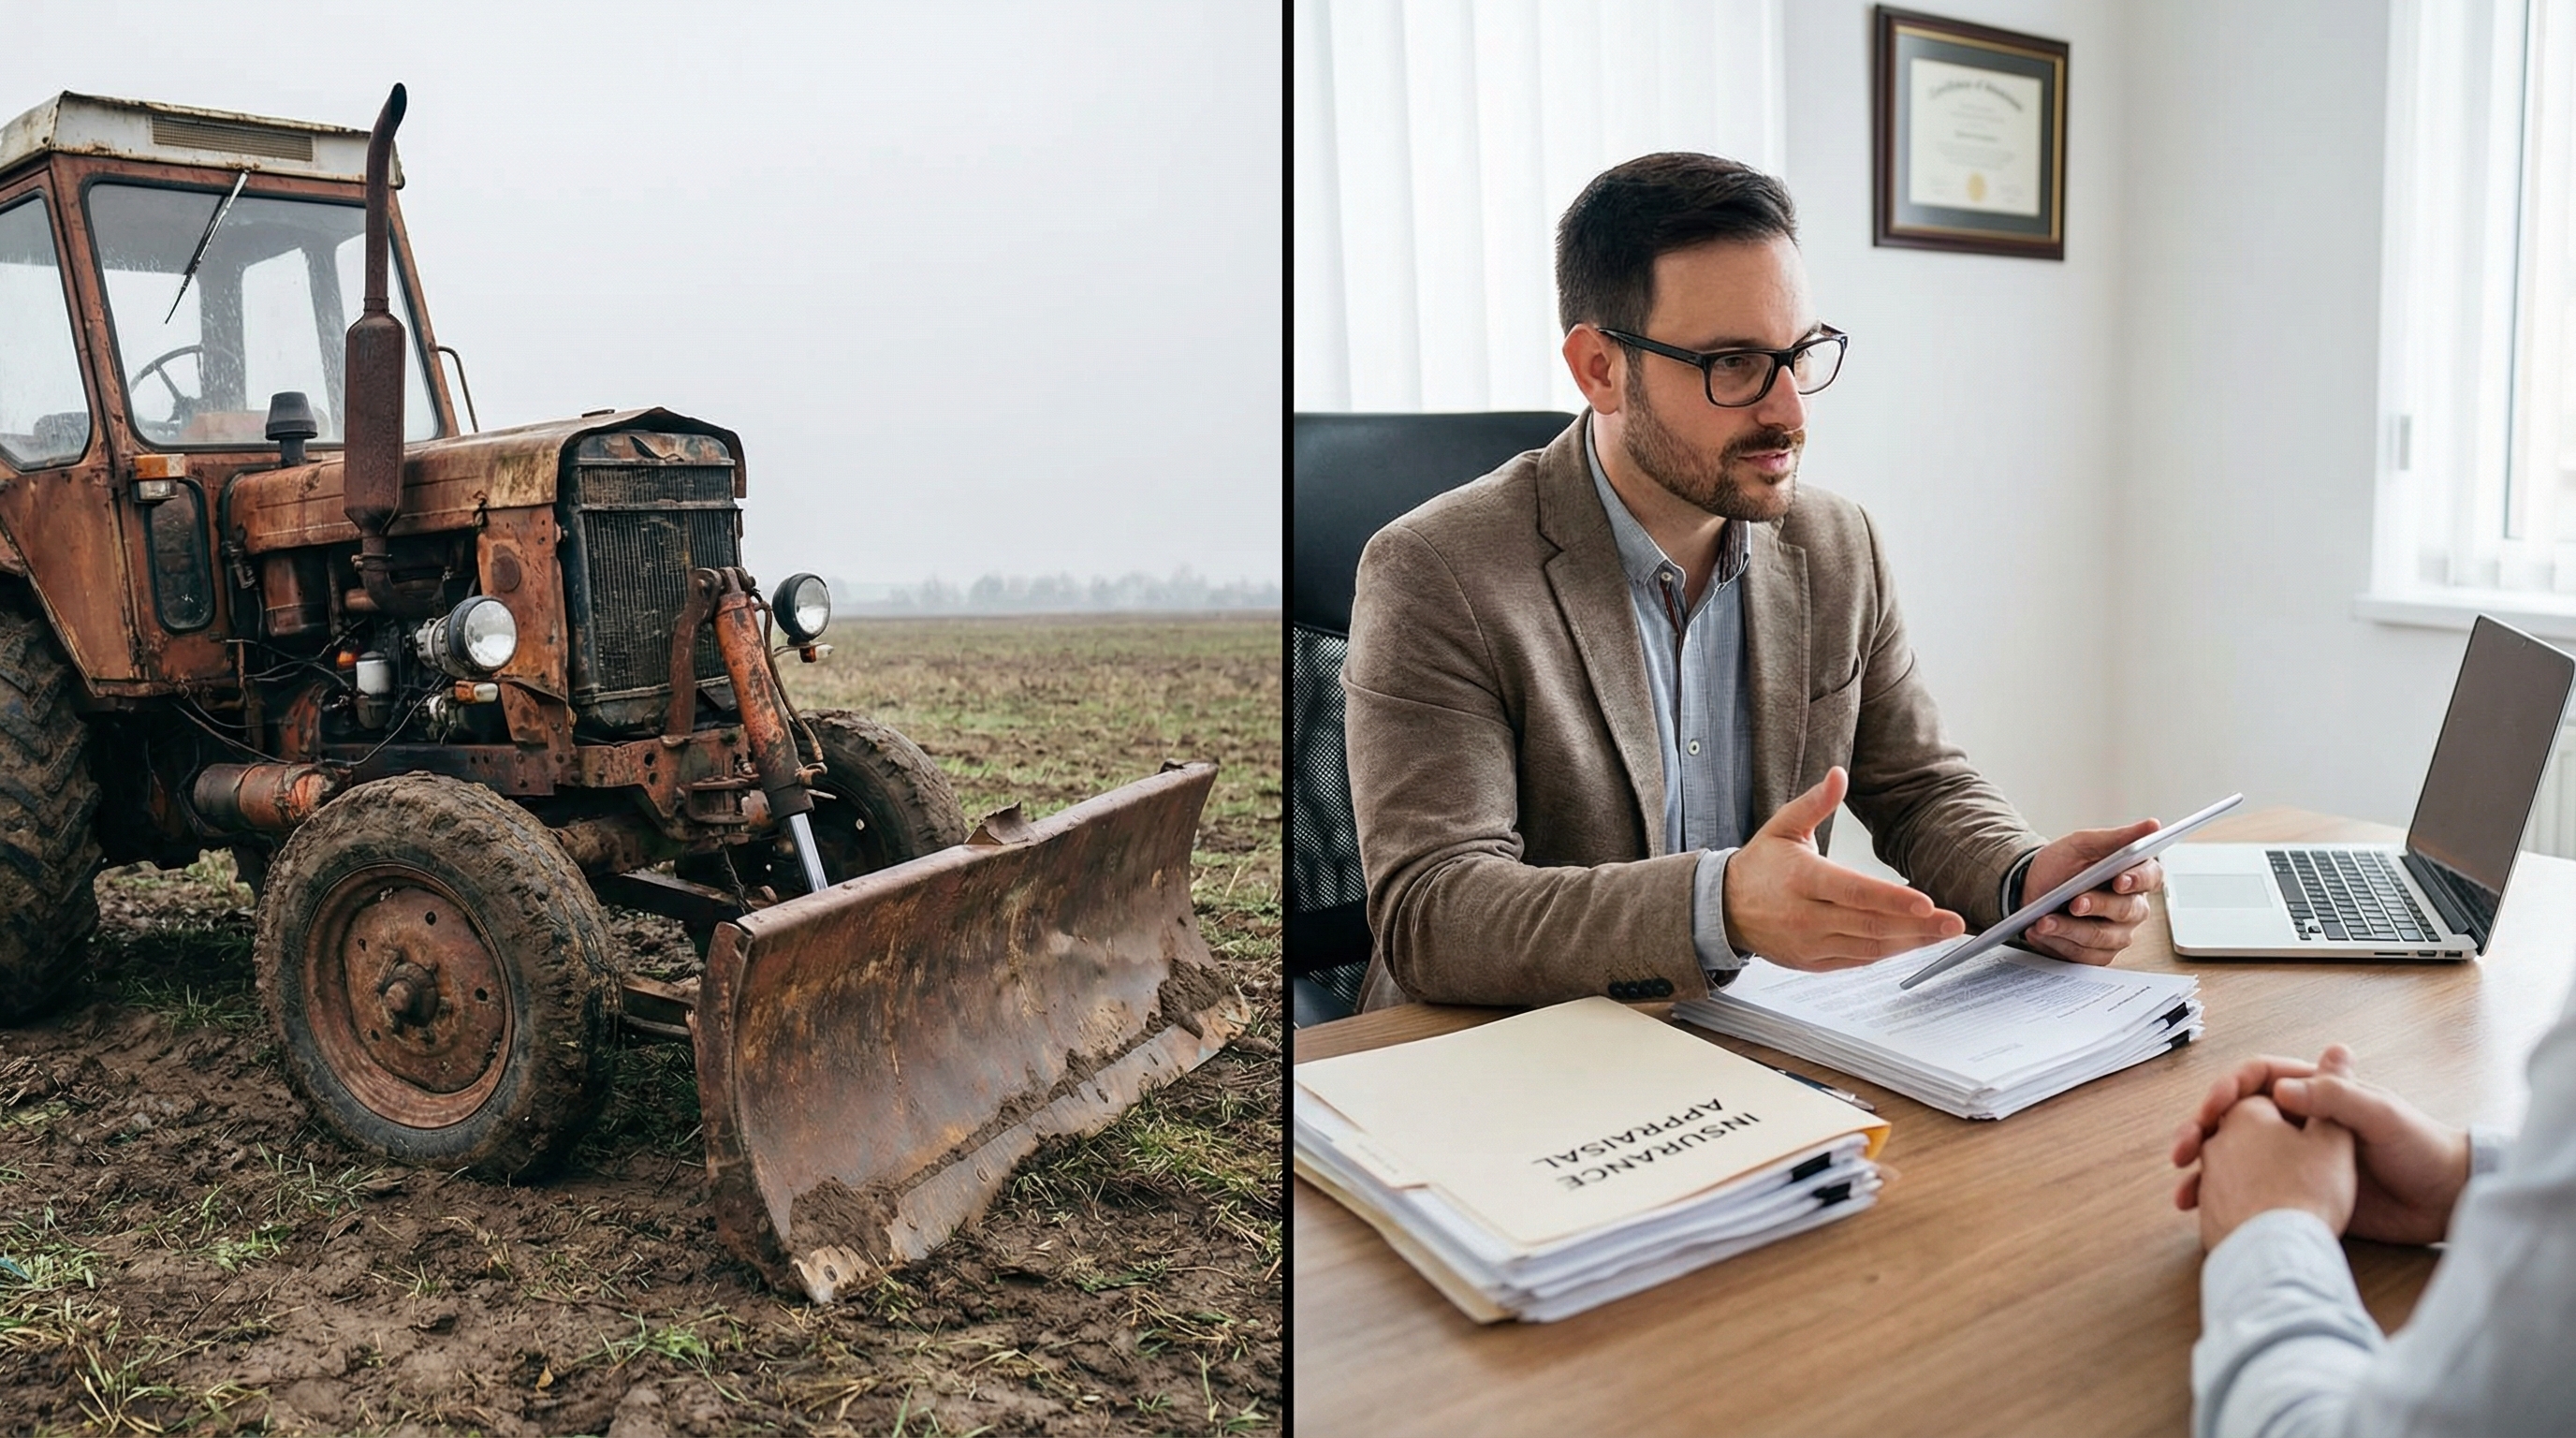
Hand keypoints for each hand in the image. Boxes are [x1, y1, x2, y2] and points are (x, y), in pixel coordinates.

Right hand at [1724, 767, 1965, 970]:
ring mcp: (1809, 943)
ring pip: (1869, 947)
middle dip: (1918, 926)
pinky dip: (1887, 953)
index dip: (1893, 900)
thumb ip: (1816, 802)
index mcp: (1801, 880)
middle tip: (1956, 923)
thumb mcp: (1783, 826)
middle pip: (1870, 924)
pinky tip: (1913, 942)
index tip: (1927, 903)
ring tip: (1944, 933)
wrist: (1724, 908)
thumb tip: (1840, 774)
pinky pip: (1857, 961)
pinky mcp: (1812, 962)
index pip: (1854, 892)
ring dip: (1910, 942)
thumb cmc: (1761, 864)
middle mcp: (1805, 916)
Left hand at [2016, 820, 2164, 964]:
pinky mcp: (2097, 954)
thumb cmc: (2061, 865)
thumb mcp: (2082, 844)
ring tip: (2043, 921)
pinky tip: (2040, 932)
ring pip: (2103, 937)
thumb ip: (2116, 838)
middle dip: (2098, 905)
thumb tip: (2152, 825)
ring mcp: (2117, 934)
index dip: (2138, 880)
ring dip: (2070, 929)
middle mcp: (2132, 908)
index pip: (2151, 878)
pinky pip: (2084, 955)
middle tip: (2074, 903)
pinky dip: (2060, 944)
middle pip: (2127, 911)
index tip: (2119, 879)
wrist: (2029, 888)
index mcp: (2135, 877)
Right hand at [2172, 1045, 2469, 1244]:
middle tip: (2182, 1151)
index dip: (2225, 1090)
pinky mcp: (2299, 1190)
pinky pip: (2250, 1189)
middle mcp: (2299, 1121)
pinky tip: (2206, 1209)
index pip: (2255, 1079)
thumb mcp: (2380, 1115)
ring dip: (2203, 1168)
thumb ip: (2335, 1096)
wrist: (2446, 1201)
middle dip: (2199, 1131)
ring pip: (2234, 1155)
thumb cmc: (2421, 1148)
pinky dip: (2223, 1196)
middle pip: (2233, 1117)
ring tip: (2184, 1190)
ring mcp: (2295, 1157)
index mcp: (2316, 1092)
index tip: (2209, 1111)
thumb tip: (2281, 1087)